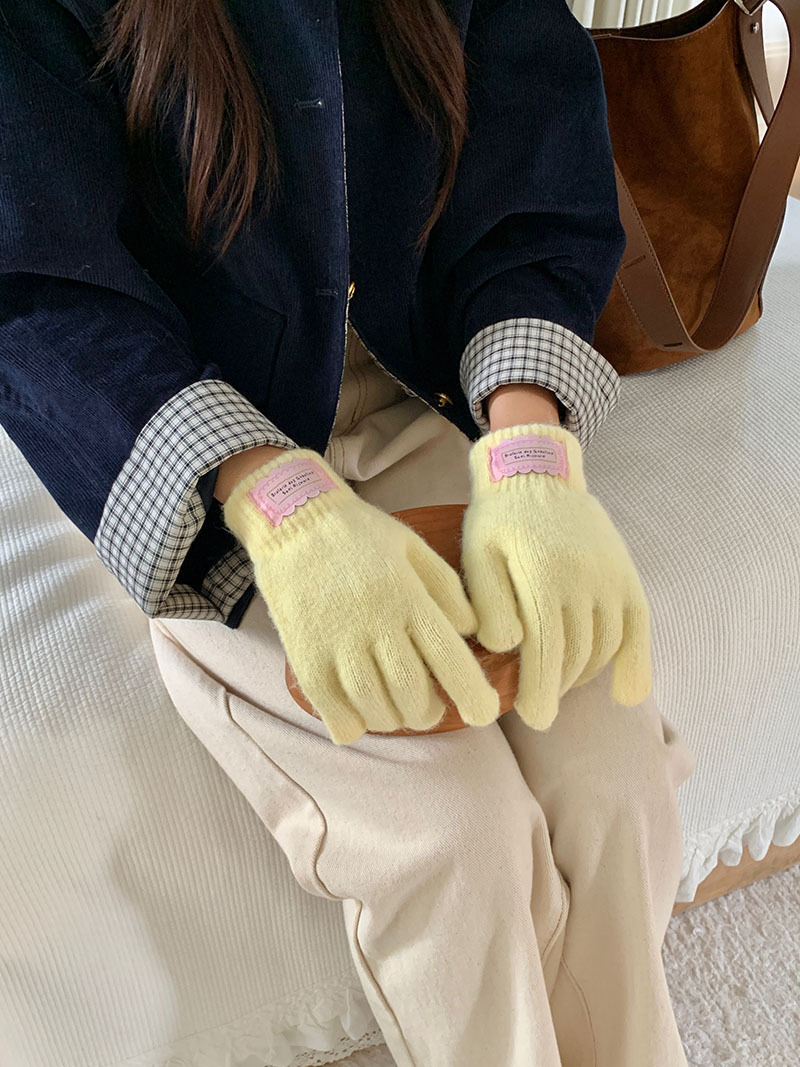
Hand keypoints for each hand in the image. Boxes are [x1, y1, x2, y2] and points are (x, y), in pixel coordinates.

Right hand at [223, 448, 499, 743]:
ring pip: (374, 707)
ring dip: (392, 719)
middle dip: (428, 713)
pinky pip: (332, 710)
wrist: (293, 520)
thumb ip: (447, 590)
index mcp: (407, 596)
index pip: (448, 657)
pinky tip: (360, 715)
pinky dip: (352, 724)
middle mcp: (374, 623)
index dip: (472, 694)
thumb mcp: (413, 547)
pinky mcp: (305, 655)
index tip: (484, 714)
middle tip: (430, 709)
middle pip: (411, 693)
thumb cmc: (361, 535)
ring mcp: (336, 642)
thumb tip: (472, 632)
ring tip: (396, 710)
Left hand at [461, 423, 651, 730]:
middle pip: (576, 654)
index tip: (532, 717)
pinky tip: (626, 693)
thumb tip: (506, 647)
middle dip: (557, 687)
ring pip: (605, 645)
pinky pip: (639, 627)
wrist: (537, 471)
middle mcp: (585, 578)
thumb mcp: (478, 553)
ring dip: (584, 674)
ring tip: (560, 684)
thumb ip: (490, 601)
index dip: (540, 690)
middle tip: (538, 706)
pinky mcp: (626, 573)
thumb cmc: (498, 518)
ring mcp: (611, 576)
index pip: (547, 649)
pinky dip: (635, 663)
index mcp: (544, 575)